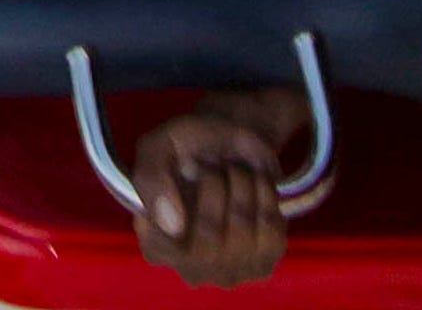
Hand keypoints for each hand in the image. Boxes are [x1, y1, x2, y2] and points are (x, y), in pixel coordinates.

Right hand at [130, 108, 289, 286]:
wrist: (230, 147)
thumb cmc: (186, 149)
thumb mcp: (157, 148)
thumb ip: (151, 180)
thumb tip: (172, 225)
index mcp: (154, 243)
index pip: (160, 247)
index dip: (175, 209)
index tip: (180, 171)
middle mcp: (188, 268)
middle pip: (208, 239)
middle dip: (215, 185)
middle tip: (211, 161)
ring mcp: (227, 272)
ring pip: (241, 231)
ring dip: (241, 184)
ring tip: (233, 168)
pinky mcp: (262, 266)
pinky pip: (270, 231)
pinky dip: (265, 194)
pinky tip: (255, 180)